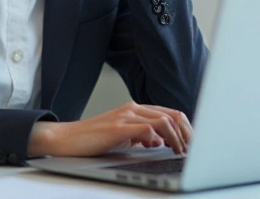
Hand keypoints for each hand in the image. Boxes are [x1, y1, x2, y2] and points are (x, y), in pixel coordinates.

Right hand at [28, 102, 192, 156]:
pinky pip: (147, 129)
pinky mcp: (118, 127)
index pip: (170, 113)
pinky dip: (158, 138)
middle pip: (173, 115)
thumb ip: (141, 136)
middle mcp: (133, 109)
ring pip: (164, 121)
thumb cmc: (92, 140)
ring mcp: (125, 116)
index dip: (186, 128)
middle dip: (188, 133)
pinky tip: (159, 147)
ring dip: (177, 138)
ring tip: (180, 151)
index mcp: (135, 110)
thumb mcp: (122, 136)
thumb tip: (161, 141)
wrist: (65, 139)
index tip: (194, 144)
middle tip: (193, 150)